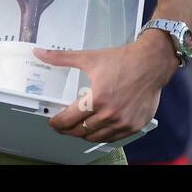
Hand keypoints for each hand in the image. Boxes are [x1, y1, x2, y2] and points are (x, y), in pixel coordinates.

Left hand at [36, 34, 174, 143]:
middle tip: (61, 126)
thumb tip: (40, 53)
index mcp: (97, 99)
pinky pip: (113, 138)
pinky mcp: (134, 126)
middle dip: (67, 130)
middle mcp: (111, 114)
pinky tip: (97, 129)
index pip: (70, 119)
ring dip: (83, 134)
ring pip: (96, 137)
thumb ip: (61, 58)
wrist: (151, 63)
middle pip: (80, 131)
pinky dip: (102, 135)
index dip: (57, 123)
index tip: (53, 121)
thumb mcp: (89, 58)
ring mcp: (124, 122)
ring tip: (77, 127)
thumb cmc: (124, 61)